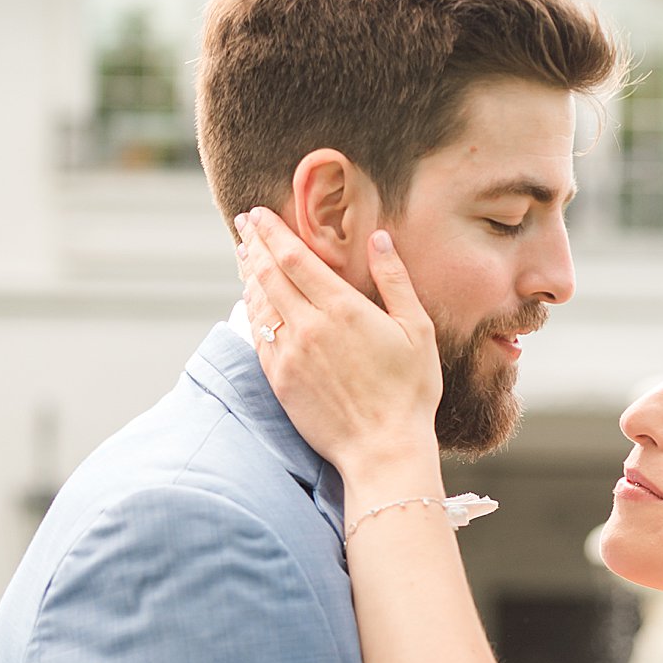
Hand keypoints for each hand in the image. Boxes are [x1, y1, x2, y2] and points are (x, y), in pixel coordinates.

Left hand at [236, 211, 442, 482]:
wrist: (383, 449)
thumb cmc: (410, 391)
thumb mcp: (417, 330)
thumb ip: (395, 280)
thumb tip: (379, 239)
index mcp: (342, 308)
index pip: (294, 257)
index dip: (273, 232)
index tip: (259, 213)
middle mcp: (308, 326)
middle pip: (269, 274)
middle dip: (255, 244)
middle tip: (245, 223)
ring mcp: (289, 354)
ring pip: (259, 303)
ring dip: (249, 274)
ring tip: (246, 254)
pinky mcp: (280, 380)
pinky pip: (258, 335)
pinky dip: (252, 311)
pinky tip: (254, 300)